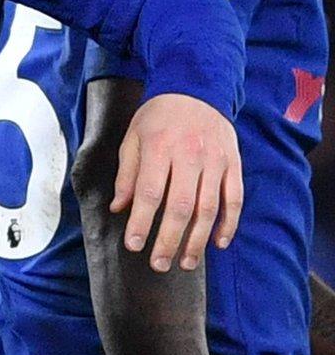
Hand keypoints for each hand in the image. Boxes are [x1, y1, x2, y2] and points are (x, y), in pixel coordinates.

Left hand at [112, 93, 243, 270]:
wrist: (196, 89)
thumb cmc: (158, 117)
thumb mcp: (133, 138)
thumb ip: (128, 175)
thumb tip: (119, 208)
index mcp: (159, 148)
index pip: (150, 193)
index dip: (142, 222)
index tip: (134, 245)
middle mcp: (189, 156)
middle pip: (181, 207)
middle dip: (169, 239)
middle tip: (159, 264)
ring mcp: (215, 161)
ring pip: (209, 208)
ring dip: (198, 240)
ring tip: (185, 262)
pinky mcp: (233, 165)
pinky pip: (234, 200)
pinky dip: (228, 224)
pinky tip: (218, 243)